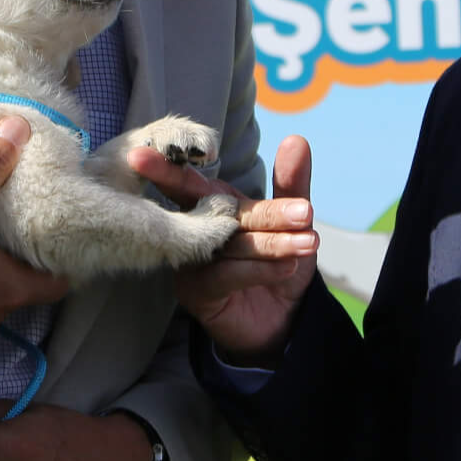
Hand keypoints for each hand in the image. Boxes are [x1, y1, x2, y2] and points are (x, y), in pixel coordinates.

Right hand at [133, 135, 316, 362]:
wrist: (281, 321)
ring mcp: (189, 261)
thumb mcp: (292, 223)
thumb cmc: (279, 264)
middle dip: (268, 214)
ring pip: (229, 244)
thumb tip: (297, 139)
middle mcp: (190, 229)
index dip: (170, 168)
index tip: (150, 154)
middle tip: (306, 211)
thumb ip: (291, 185)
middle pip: (222, 213)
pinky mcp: (196, 292)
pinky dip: (260, 269)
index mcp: (207, 205)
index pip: (194, 183)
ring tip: (309, 243)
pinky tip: (289, 267)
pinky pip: (225, 274)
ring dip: (273, 244)